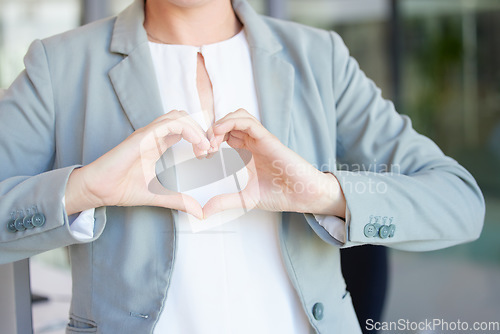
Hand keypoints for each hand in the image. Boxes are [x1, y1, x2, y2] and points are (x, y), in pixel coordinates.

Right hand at [65, 110, 209, 218]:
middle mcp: (153, 135)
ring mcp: (147, 134)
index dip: (199, 137)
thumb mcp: (158, 195)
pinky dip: (187, 129)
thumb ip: (178, 201)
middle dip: (201, 130)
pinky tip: (196, 144)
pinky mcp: (142, 136)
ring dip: (196, 128)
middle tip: (209, 150)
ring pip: (178, 116)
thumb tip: (199, 212)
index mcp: (157, 144)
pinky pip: (168, 124)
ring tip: (204, 147)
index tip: (208, 155)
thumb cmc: (121, 188)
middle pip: (183, 118)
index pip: (183, 129)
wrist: (97, 190)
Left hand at [203, 109, 345, 217]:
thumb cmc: (281, 194)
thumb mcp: (245, 199)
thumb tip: (203, 212)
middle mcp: (253, 142)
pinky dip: (230, 122)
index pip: (224, 135)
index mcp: (247, 152)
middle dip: (211, 132)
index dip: (209, 140)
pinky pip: (248, 121)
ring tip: (211, 141)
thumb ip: (224, 202)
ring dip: (220, 124)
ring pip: (237, 116)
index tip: (202, 156)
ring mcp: (260, 139)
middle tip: (203, 149)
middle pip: (228, 123)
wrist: (304, 195)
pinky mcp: (268, 138)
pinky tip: (219, 132)